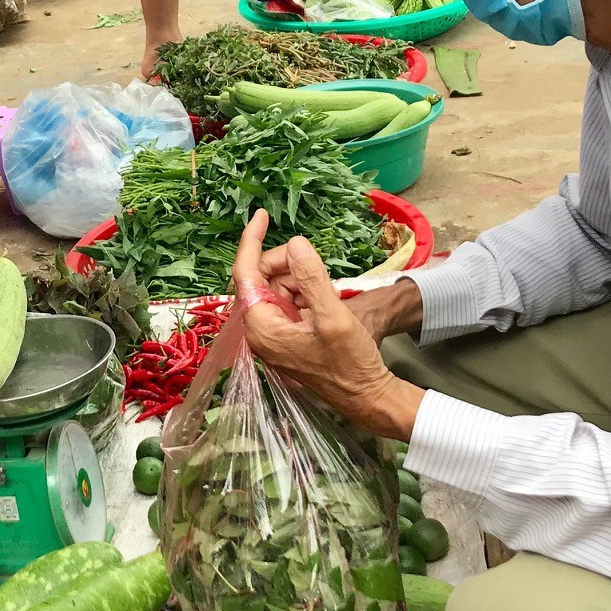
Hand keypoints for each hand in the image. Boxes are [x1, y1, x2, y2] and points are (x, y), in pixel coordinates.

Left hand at [232, 211, 420, 436]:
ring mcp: (272, 335)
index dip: (252, 241)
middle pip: (259, 278)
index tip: (262, 214)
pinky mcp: (285, 337)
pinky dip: (303, 292)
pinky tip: (323, 302)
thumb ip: (312, 278)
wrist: (366, 395)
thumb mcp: (333, 316)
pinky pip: (287, 302)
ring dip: (298, 279)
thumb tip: (294, 243)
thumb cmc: (351, 362)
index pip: (244, 274)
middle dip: (285, 263)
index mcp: (261, 327)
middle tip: (313, 262)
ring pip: (275, 288)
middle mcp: (259, 331)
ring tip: (325, 292)